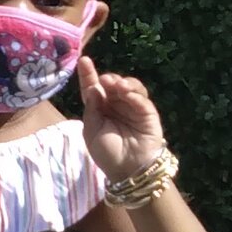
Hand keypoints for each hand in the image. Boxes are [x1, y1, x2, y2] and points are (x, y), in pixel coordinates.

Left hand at [77, 57, 168, 182]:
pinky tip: (127, 93)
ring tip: (116, 85)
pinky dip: (134, 94)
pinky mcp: (147, 113)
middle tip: (105, 80)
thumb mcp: (91, 131)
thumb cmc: (107, 153)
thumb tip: (93, 88)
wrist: (128, 170)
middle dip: (108, 79)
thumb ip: (92, 109)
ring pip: (129, 87)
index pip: (92, 88)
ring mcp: (132, 108)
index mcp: (99, 109)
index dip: (88, 74)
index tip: (84, 60)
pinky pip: (141, 99)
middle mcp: (115, 105)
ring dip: (122, 83)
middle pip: (111, 84)